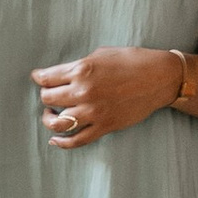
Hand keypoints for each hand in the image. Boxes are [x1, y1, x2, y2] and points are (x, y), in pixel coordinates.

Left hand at [31, 48, 181, 147]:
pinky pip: (76, 140)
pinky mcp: (104, 126)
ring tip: (51, 114)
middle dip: (46, 95)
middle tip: (50, 93)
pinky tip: (56, 139)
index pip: (47, 78)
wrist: (159, 78)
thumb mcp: (101, 54)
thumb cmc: (132, 61)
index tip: (38, 77)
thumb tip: (63, 74)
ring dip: (49, 118)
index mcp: (82, 70)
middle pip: (48, 98)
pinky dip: (62, 142)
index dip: (39, 77)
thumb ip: (79, 65)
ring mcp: (93, 112)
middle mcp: (84, 92)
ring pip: (57, 122)